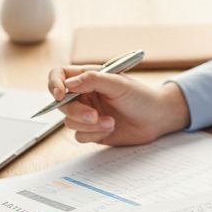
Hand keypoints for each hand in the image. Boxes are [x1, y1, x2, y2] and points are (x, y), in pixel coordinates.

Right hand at [45, 65, 191, 145]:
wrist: (157, 119)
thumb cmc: (141, 96)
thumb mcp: (119, 83)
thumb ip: (92, 80)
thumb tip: (68, 83)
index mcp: (88, 77)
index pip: (59, 75)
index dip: (54, 84)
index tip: (60, 94)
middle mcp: (84, 95)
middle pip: (61, 103)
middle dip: (76, 111)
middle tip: (93, 115)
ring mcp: (87, 113)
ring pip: (69, 122)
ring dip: (89, 125)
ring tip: (110, 122)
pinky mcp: (92, 131)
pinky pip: (79, 136)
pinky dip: (94, 134)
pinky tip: (111, 128)